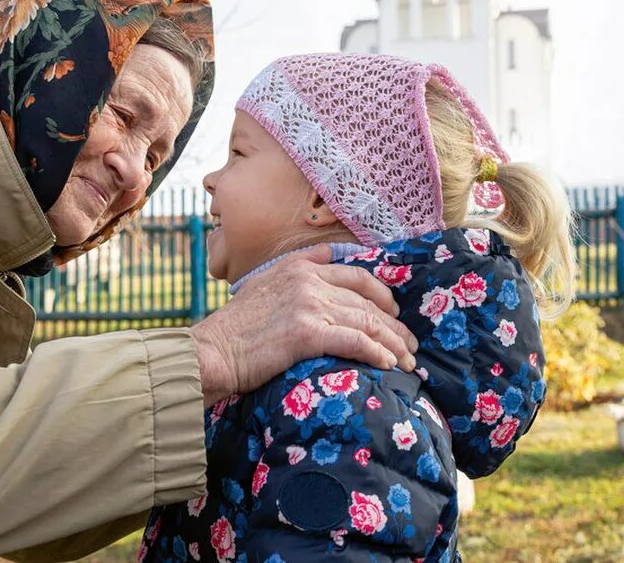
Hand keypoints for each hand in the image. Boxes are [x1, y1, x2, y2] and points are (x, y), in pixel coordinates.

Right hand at [191, 244, 417, 406]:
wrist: (213, 351)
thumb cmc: (235, 327)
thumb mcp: (264, 284)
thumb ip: (297, 270)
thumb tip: (326, 257)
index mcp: (299, 266)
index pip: (355, 275)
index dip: (381, 293)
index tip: (393, 311)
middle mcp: (307, 280)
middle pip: (367, 300)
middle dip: (394, 325)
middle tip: (410, 344)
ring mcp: (308, 305)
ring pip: (367, 321)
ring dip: (394, 344)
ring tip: (409, 361)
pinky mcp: (307, 333)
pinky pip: (355, 342)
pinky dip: (377, 353)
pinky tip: (390, 365)